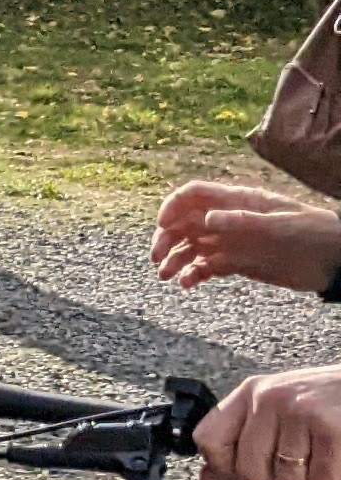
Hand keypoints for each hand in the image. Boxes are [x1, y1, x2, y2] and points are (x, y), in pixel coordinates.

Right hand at [152, 180, 340, 295]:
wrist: (334, 260)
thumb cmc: (312, 233)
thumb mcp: (281, 225)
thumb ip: (243, 221)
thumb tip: (207, 219)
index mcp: (237, 202)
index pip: (194, 196)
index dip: (173, 206)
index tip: (162, 225)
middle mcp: (228, 220)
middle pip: (184, 223)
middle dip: (166, 238)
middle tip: (157, 259)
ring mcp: (231, 242)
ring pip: (191, 247)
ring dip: (174, 259)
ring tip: (165, 276)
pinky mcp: (236, 263)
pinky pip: (206, 267)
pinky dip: (192, 274)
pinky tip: (186, 284)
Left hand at [197, 369, 340, 479]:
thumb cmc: (330, 402)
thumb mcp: (280, 412)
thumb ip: (243, 445)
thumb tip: (209, 479)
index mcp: (252, 392)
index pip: (208, 439)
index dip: (223, 465)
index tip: (240, 469)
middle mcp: (271, 399)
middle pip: (250, 469)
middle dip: (278, 477)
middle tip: (303, 456)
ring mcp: (302, 414)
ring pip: (290, 479)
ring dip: (312, 477)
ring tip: (325, 451)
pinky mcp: (333, 432)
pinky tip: (340, 457)